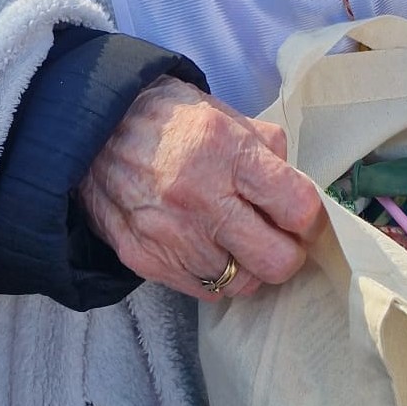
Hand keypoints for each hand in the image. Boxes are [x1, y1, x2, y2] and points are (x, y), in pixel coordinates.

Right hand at [78, 77, 323, 300]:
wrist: (95, 131)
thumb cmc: (169, 119)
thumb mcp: (226, 114)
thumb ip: (267, 150)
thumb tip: (299, 189)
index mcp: (227, 152)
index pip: (297, 207)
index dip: (311, 218)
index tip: (304, 217)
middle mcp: (200, 198)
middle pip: (276, 260)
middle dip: (289, 253)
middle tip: (282, 239)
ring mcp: (172, 236)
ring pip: (242, 284)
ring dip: (250, 266)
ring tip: (239, 240)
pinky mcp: (147, 261)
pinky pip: (205, 291)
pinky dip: (216, 276)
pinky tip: (210, 248)